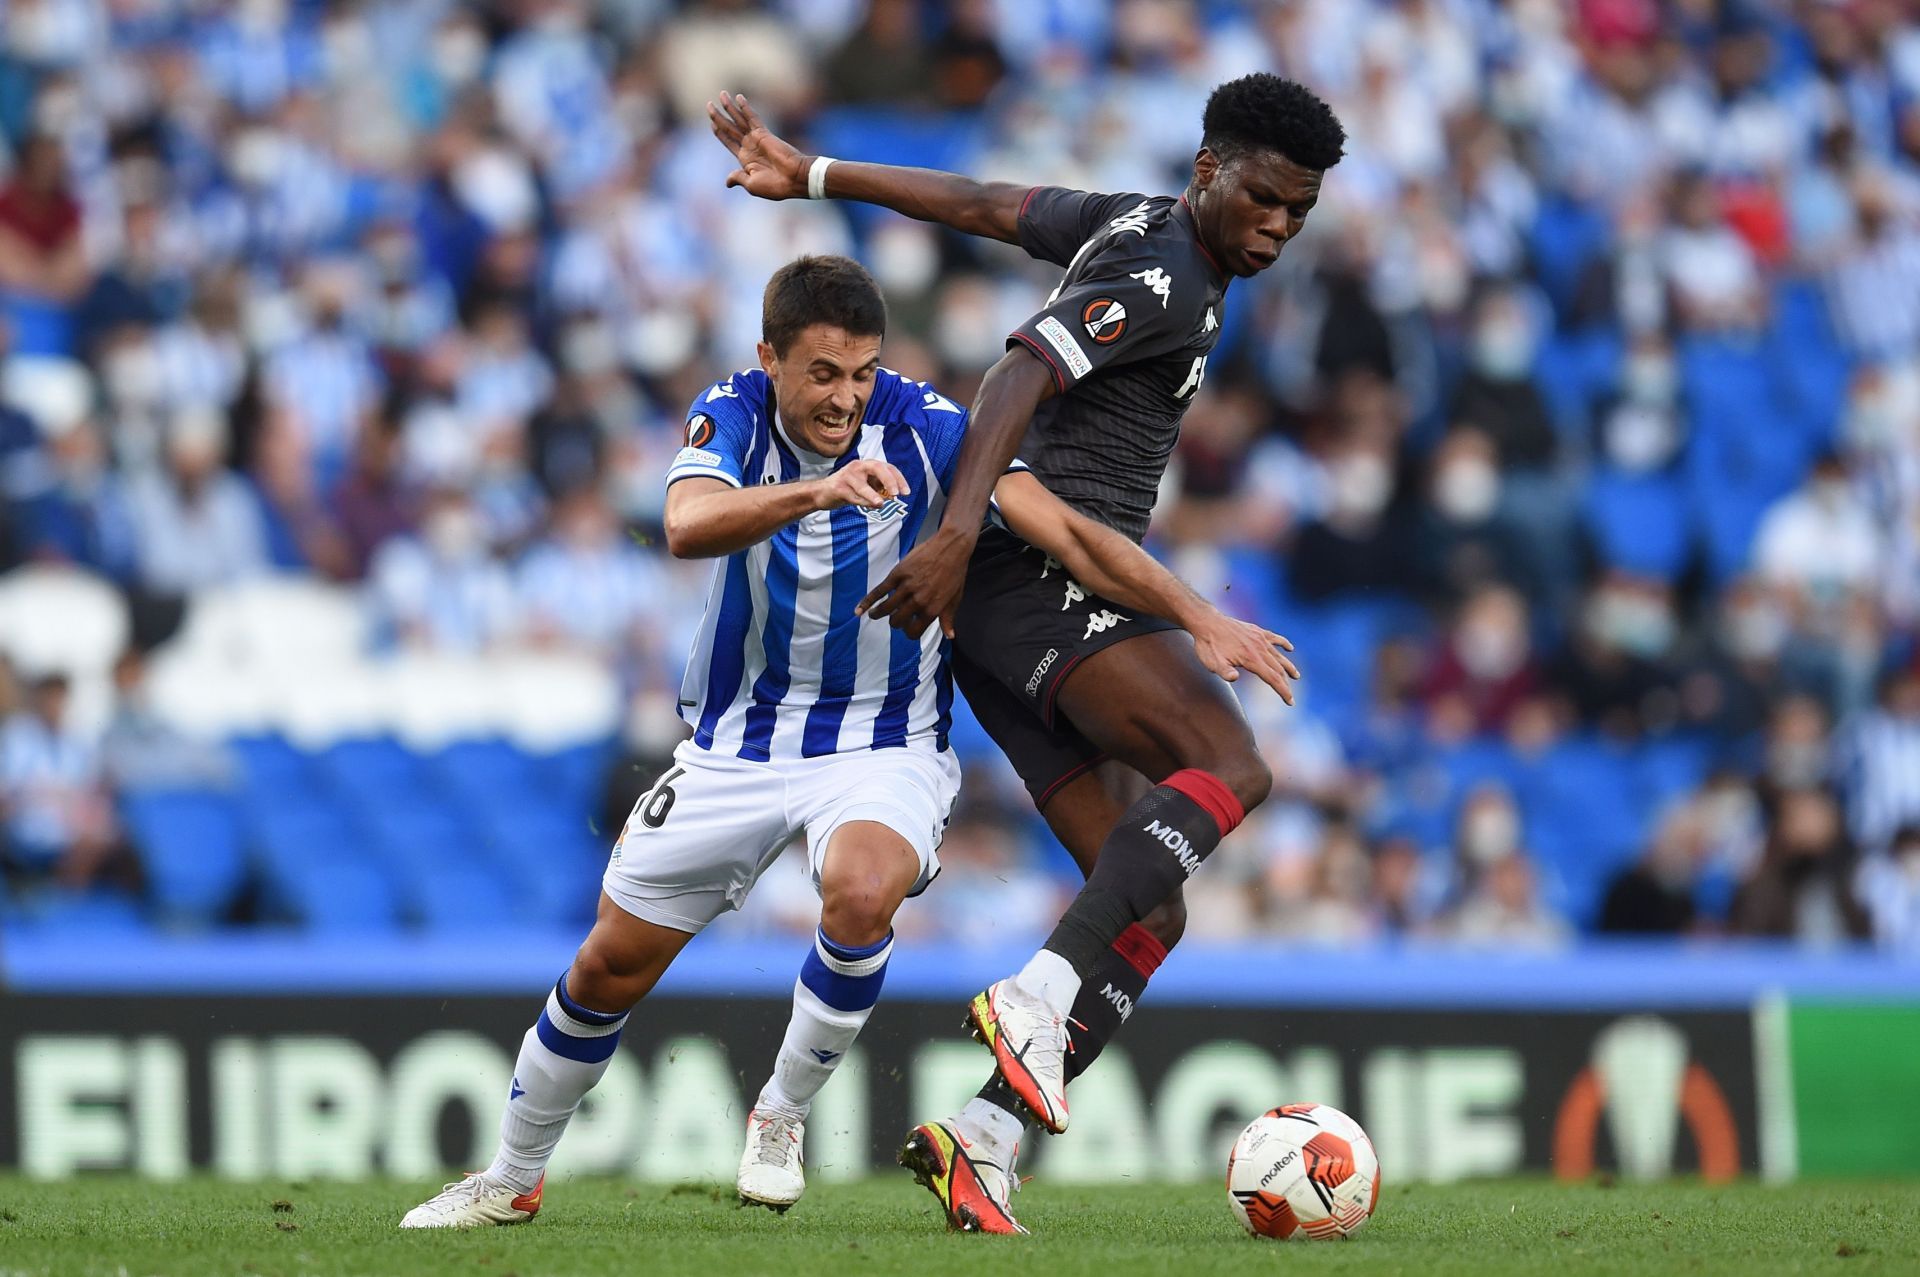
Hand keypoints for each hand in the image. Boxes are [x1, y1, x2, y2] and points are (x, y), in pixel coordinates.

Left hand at [707, 92, 807, 199]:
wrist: (793, 179)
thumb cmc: (774, 186)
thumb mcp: (751, 184)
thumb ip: (738, 178)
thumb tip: (727, 182)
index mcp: (745, 159)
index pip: (729, 142)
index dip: (720, 132)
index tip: (711, 123)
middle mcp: (750, 147)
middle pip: (730, 128)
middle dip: (718, 117)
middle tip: (708, 105)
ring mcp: (756, 139)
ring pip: (739, 120)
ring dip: (729, 108)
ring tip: (721, 94)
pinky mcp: (764, 134)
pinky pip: (752, 118)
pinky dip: (745, 108)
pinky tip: (738, 97)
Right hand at [816, 459, 910, 510]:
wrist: (823, 492)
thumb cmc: (848, 488)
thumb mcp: (867, 487)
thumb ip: (879, 490)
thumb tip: (892, 497)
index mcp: (868, 465)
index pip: (888, 467)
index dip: (899, 479)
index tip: (906, 492)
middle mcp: (858, 467)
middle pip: (877, 468)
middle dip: (889, 480)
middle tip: (896, 494)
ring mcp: (847, 476)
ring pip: (862, 485)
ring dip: (872, 495)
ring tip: (881, 503)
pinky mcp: (838, 488)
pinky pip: (852, 496)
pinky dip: (861, 502)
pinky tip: (869, 506)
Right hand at [857, 526, 974, 638]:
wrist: (951, 547)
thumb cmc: (955, 573)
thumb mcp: (955, 599)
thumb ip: (948, 618)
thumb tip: (949, 636)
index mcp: (932, 610)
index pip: (913, 632)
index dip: (909, 631)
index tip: (907, 627)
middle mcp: (918, 601)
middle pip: (897, 621)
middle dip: (895, 622)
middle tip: (894, 618)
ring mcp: (906, 587)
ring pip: (886, 608)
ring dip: (877, 614)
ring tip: (874, 615)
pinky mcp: (897, 574)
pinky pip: (879, 591)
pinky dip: (867, 602)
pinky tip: (859, 610)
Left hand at [1187, 609, 1300, 704]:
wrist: (1206, 622)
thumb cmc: (1208, 645)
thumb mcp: (1212, 662)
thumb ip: (1224, 671)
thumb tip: (1234, 678)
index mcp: (1251, 658)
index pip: (1273, 678)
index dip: (1283, 691)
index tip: (1291, 701)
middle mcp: (1259, 648)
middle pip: (1278, 669)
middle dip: (1286, 684)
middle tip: (1291, 697)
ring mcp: (1259, 638)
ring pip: (1279, 655)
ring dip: (1288, 667)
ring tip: (1296, 676)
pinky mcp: (1256, 631)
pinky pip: (1275, 638)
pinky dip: (1283, 644)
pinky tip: (1290, 648)